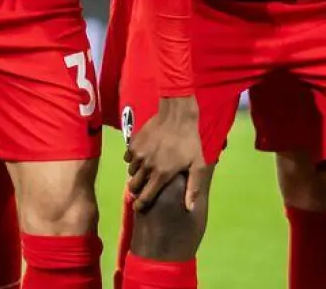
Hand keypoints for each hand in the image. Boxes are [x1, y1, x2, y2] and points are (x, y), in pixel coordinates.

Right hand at [124, 96, 209, 212]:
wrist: (177, 116)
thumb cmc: (190, 142)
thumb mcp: (198, 165)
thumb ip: (193, 188)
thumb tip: (189, 208)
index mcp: (162, 175)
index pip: (146, 197)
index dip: (141, 205)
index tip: (138, 209)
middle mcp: (147, 167)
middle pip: (134, 186)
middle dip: (137, 191)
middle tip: (142, 189)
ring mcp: (138, 155)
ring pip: (131, 172)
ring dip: (136, 175)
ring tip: (144, 172)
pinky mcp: (133, 144)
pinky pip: (128, 158)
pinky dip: (132, 161)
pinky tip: (141, 158)